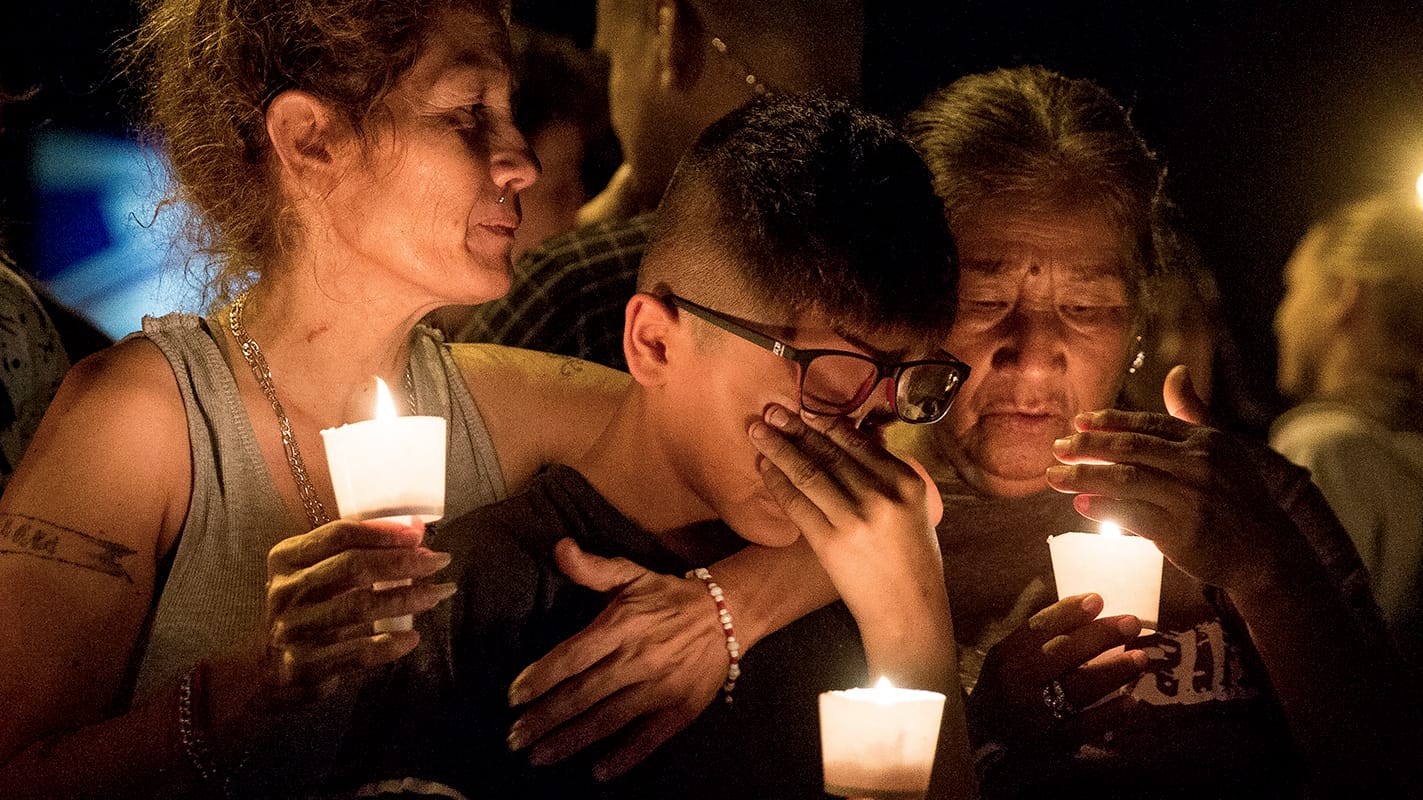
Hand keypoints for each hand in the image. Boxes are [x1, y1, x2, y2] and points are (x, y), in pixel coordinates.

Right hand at [262, 519, 453, 701]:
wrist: (266, 668)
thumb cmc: (306, 609)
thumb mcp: (316, 573)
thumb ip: (359, 552)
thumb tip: (416, 531)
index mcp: (286, 558)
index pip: (338, 535)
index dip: (382, 533)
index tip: (417, 535)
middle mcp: (286, 591)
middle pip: (353, 567)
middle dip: (402, 562)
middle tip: (438, 561)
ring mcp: (294, 629)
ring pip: (359, 607)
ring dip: (407, 599)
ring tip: (438, 593)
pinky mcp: (304, 665)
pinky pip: (357, 653)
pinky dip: (389, 644)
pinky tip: (413, 637)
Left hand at [506, 538, 724, 779]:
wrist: (728, 613)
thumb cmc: (670, 596)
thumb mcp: (631, 574)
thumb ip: (592, 568)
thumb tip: (559, 548)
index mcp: (621, 626)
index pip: (572, 656)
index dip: (540, 677)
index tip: (513, 697)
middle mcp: (637, 659)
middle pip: (582, 694)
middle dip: (545, 718)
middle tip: (514, 738)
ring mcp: (660, 687)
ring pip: (608, 720)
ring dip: (571, 741)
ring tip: (539, 757)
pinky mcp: (681, 710)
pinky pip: (649, 738)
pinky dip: (624, 757)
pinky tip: (598, 772)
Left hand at [749, 404, 951, 690]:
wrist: (910, 612)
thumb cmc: (913, 560)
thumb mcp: (915, 509)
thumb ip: (888, 475)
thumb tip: (859, 436)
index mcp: (907, 481)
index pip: (859, 442)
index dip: (827, 422)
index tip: (806, 408)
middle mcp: (882, 494)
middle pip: (830, 452)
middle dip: (796, 428)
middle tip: (771, 409)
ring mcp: (855, 518)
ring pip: (809, 472)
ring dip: (779, 448)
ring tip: (757, 429)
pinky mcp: (831, 542)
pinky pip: (797, 503)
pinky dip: (777, 482)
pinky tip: (764, 467)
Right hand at [968, 594, 1146, 746]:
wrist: (984, 740)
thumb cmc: (1004, 689)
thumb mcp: (1006, 658)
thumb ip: (1036, 638)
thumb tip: (1082, 612)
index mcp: (1007, 657)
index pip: (1037, 628)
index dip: (1068, 612)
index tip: (1097, 599)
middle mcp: (1019, 682)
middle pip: (1063, 653)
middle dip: (1101, 635)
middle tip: (1131, 623)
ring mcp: (1036, 712)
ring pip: (1079, 687)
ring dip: (1114, 671)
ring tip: (1140, 658)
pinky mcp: (1052, 741)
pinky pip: (1087, 725)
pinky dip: (1111, 713)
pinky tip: (1131, 701)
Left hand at [1045, 365, 1303, 593]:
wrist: (1265, 551)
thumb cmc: (1237, 497)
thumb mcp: (1222, 449)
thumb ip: (1192, 413)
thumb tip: (1176, 372)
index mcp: (1205, 440)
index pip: (1147, 424)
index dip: (1109, 421)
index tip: (1078, 422)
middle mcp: (1198, 464)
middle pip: (1130, 448)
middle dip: (1087, 447)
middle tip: (1058, 448)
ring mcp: (1190, 497)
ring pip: (1124, 479)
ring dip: (1083, 476)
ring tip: (1054, 476)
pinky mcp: (1181, 531)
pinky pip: (1132, 514)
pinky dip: (1102, 507)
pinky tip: (1080, 504)